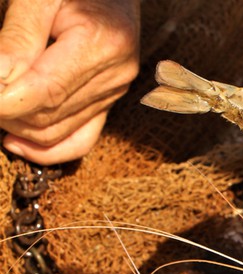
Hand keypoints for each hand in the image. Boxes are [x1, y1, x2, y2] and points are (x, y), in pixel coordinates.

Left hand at [0, 0, 139, 164]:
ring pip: (57, 132)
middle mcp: (114, 74)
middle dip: (6, 112)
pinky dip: (46, 149)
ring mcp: (114, 92)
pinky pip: (79, 140)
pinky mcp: (108, 102)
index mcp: (101, 44)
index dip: (3, 101)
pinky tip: (14, 140)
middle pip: (48, 116)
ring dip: (17, 126)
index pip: (44, 91)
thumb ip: (17, 38)